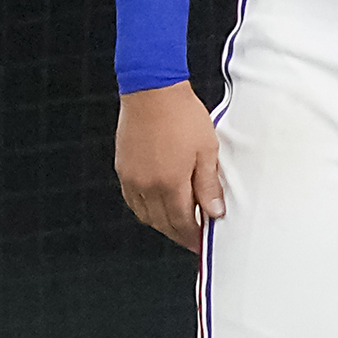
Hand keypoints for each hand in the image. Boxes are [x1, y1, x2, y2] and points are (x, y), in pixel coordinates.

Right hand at [117, 85, 223, 249]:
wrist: (152, 93)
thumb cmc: (184, 118)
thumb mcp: (207, 151)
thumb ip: (208, 186)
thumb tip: (214, 213)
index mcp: (170, 183)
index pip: (181, 222)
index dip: (192, 236)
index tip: (202, 243)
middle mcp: (146, 186)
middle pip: (161, 223)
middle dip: (178, 234)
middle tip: (193, 237)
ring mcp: (131, 178)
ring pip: (145, 214)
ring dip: (161, 224)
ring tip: (179, 224)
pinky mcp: (122, 169)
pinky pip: (132, 200)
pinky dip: (146, 210)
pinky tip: (158, 206)